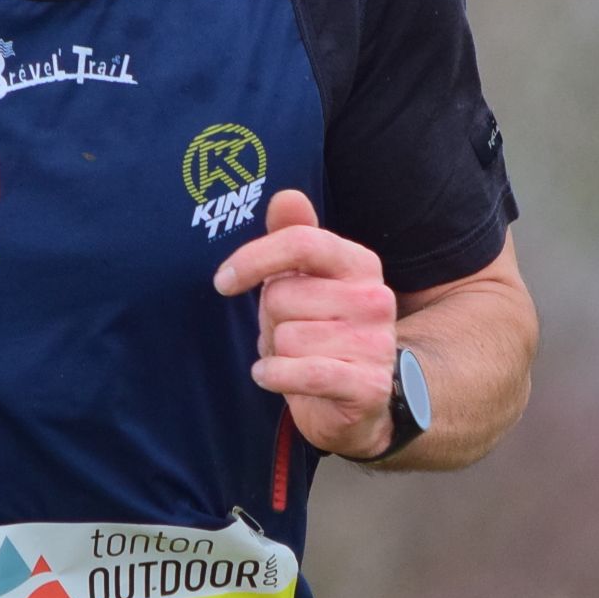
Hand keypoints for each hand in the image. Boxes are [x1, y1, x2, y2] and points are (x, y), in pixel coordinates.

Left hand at [211, 187, 398, 459]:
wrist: (361, 401)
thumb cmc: (323, 333)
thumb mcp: (307, 282)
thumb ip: (296, 237)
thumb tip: (285, 196)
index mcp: (360, 264)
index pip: (302, 242)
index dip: (254, 259)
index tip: (223, 281)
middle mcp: (374, 298)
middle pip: (282, 295)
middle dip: (270, 319)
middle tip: (288, 333)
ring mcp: (375, 343)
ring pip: (286, 338)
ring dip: (277, 353)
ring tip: (296, 358)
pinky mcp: (366, 385)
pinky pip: (300, 373)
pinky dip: (276, 377)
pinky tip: (276, 377)